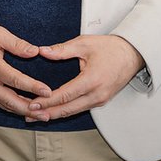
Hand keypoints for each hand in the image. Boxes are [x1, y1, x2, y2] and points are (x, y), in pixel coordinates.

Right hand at [0, 23, 49, 117]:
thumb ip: (17, 44)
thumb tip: (35, 52)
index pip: (16, 80)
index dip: (33, 87)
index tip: (48, 91)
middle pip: (10, 101)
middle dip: (30, 109)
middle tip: (47, 114)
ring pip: (4, 105)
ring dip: (22, 111)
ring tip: (39, 115)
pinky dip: (11, 107)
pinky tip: (23, 109)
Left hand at [27, 35, 144, 119]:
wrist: (133, 54)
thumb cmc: (110, 48)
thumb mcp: (84, 44)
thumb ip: (62, 50)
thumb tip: (42, 51)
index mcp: (92, 80)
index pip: (64, 95)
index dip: (46, 101)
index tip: (31, 103)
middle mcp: (97, 94)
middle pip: (68, 109)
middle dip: (47, 113)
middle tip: (28, 115)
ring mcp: (100, 99)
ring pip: (74, 111)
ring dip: (55, 115)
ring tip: (36, 117)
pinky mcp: (101, 100)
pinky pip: (80, 108)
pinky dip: (66, 111)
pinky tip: (53, 111)